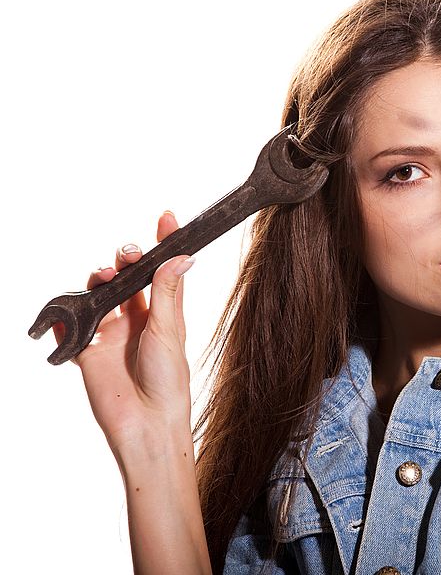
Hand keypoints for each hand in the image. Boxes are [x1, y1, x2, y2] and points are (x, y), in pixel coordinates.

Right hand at [53, 210, 195, 456]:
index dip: (163, 244)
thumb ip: (167, 293)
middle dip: (124, 259)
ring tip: (105, 276)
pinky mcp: (86, 352)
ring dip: (97, 279)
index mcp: (162, 314)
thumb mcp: (169, 331)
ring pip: (96, 295)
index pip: (161, 271)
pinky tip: (64, 315)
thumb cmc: (168, 381)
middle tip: (127, 254)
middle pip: (125, 278)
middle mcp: (135, 320)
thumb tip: (181, 256)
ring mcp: (109, 334)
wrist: (147, 423)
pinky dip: (60, 321)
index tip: (168, 217)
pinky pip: (67, 331)